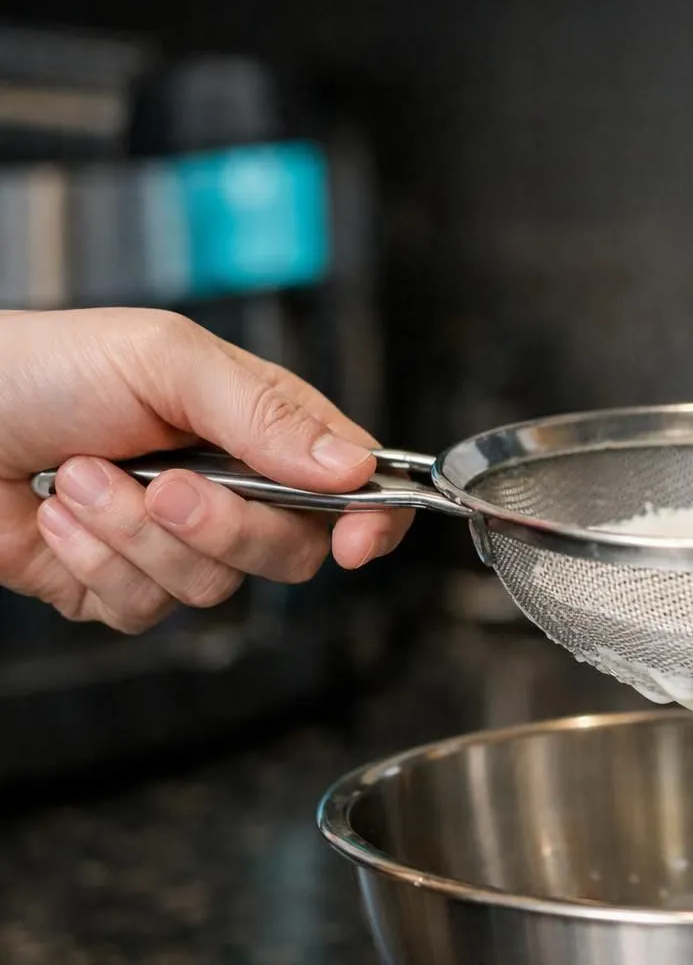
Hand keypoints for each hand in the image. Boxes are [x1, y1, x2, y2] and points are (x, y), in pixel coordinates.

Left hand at [0, 308, 412, 632]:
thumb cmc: (45, 366)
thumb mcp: (168, 359)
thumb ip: (267, 413)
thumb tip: (351, 468)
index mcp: (262, 428)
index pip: (353, 483)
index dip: (369, 519)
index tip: (353, 542)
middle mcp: (231, 489)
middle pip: (290, 551)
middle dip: (223, 526)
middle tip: (163, 484)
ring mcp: (177, 543)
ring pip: (214, 587)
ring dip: (134, 535)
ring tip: (80, 478)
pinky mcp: (121, 586)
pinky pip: (144, 611)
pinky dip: (95, 564)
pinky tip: (58, 514)